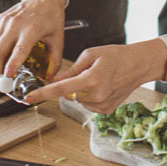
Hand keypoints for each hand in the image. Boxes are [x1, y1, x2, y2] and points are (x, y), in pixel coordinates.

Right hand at [0, 0, 66, 78]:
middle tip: (0, 81)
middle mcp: (16, 24)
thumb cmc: (51, 16)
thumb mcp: (58, 39)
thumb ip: (54, 60)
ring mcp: (6, 21)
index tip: (7, 76)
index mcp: (32, 29)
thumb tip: (50, 77)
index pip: (18, 51)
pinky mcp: (0, 19)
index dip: (11, 65)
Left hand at [23, 40, 166, 113]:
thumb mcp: (90, 54)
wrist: (138, 66)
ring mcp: (101, 106)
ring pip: (77, 99)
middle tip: (87, 72)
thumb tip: (55, 81)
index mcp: (91, 80)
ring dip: (81, 90)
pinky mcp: (105, 111)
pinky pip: (87, 104)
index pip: (60, 89)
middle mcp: (96, 96)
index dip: (42, 94)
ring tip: (98, 78)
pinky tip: (102, 87)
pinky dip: (90, 96)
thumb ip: (71, 70)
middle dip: (71, 84)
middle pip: (69, 94)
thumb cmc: (116, 56)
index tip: (28, 98)